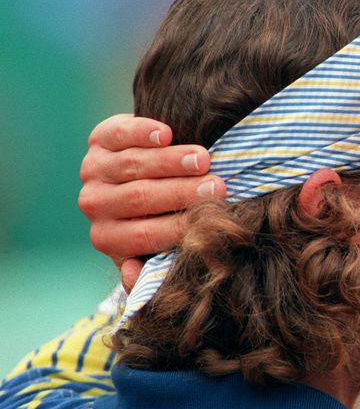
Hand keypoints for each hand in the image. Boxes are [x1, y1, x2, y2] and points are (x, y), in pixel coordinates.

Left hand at [78, 114, 225, 290]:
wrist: (142, 180)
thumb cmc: (159, 221)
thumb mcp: (155, 251)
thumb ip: (152, 268)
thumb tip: (135, 276)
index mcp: (109, 238)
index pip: (146, 235)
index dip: (181, 225)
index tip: (213, 216)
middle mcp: (95, 205)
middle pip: (140, 197)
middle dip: (182, 191)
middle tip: (217, 186)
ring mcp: (93, 170)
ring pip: (133, 165)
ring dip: (171, 161)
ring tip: (203, 159)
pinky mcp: (98, 140)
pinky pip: (118, 134)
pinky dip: (142, 133)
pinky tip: (166, 134)